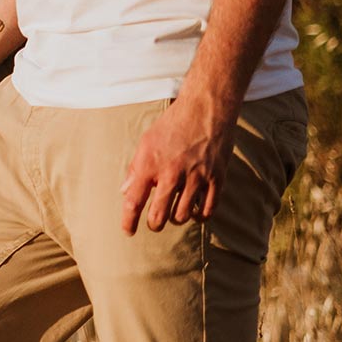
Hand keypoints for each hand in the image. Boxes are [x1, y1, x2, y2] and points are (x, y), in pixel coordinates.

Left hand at [121, 96, 233, 234]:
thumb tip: (125, 192)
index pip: (133, 201)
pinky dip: (200, 216)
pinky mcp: (217, 178)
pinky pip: (208, 209)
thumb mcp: (146, 142)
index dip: (129, 221)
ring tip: (174, 213)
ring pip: (183, 215)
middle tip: (154, 223)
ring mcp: (196, 177)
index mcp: (150, 164)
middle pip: (159, 215)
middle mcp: (172, 173)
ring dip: (176, 219)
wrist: (206, 109)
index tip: (128, 231)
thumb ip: (135, 168)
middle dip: (154, 224)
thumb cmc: (172, 125)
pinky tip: (195, 213)